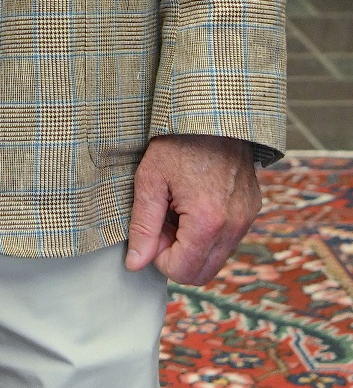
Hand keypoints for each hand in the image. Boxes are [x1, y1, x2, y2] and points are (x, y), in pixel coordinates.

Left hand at [125, 133, 260, 284]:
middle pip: (202, 273)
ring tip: (175, 209)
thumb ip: (143, 226)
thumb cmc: (177, 141)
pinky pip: (227, 240)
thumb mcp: (150, 179)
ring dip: (191, 245)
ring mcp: (247, 220)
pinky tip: (191, 203)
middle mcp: (235, 227)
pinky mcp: (251, 211)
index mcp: (208, 221)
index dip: (158, 257)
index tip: (150, 229)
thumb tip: (135, 264)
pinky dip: (206, 233)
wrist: (213, 114)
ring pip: (215, 258)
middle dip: (176, 255)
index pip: (183, 271)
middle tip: (161, 221)